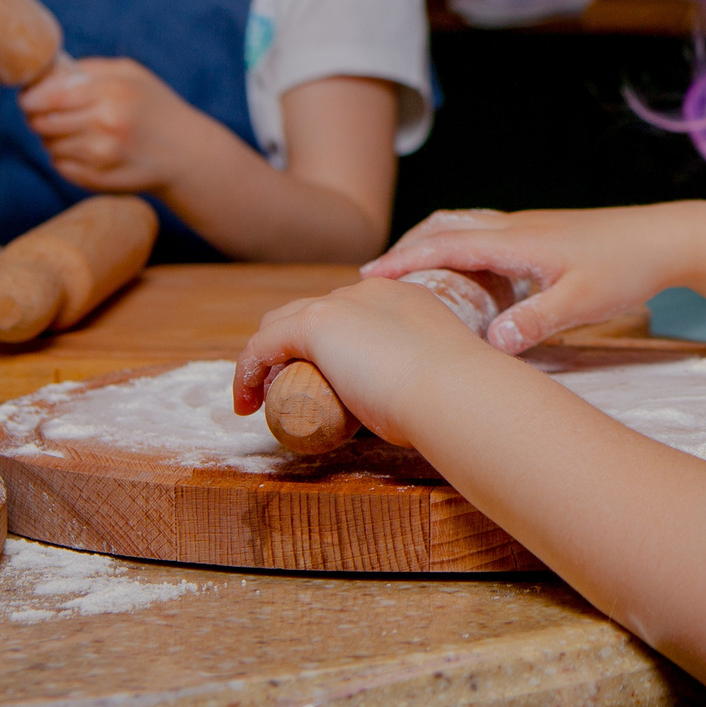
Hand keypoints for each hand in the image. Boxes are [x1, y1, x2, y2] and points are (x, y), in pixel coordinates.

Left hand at [19, 57, 225, 196]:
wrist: (186, 153)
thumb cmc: (155, 107)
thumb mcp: (131, 74)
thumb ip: (88, 69)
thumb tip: (44, 76)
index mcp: (113, 93)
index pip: (50, 97)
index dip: (30, 98)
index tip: (28, 99)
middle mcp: (106, 125)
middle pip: (42, 123)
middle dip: (38, 117)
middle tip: (49, 113)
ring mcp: (102, 156)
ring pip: (49, 146)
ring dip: (53, 138)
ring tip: (77, 131)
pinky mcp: (99, 181)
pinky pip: (60, 166)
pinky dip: (65, 157)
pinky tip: (86, 150)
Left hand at [232, 275, 492, 442]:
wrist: (456, 390)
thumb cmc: (458, 399)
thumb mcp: (440, 380)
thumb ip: (428, 385)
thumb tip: (424, 415)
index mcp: (405, 298)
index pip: (353, 310)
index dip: (332, 341)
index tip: (326, 377)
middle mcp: (370, 291)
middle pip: (314, 309)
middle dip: (294, 343)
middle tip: (287, 386)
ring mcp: (342, 303)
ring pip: (283, 321)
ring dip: (267, 356)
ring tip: (262, 395)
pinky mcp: (315, 323)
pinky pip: (263, 345)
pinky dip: (249, 370)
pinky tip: (248, 402)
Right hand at [366, 204, 698, 354]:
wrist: (667, 238)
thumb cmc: (627, 268)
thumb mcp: (582, 302)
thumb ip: (536, 320)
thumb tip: (491, 343)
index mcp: (518, 241)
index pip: (447, 245)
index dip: (404, 260)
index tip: (367, 277)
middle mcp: (517, 228)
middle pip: (446, 227)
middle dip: (407, 248)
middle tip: (373, 277)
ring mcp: (529, 229)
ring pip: (465, 227)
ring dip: (432, 244)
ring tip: (407, 273)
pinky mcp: (542, 237)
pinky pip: (485, 236)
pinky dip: (459, 248)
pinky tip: (462, 276)